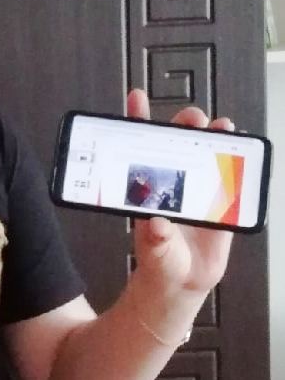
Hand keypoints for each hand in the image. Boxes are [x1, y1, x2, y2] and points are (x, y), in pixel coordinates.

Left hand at [126, 88, 233, 296]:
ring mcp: (197, 190)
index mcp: (148, 188)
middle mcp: (172, 183)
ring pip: (206, 154)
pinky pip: (231, 178)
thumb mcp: (155, 252)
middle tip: (193, 118)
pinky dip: (238, 162)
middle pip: (178, 143)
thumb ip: (156, 241)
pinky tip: (243, 150)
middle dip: (185, 124)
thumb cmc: (160, 261)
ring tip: (222, 125)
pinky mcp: (221, 203)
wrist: (183, 281)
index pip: (139, 147)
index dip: (137, 121)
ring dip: (214, 137)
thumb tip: (158, 225)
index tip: (136, 98)